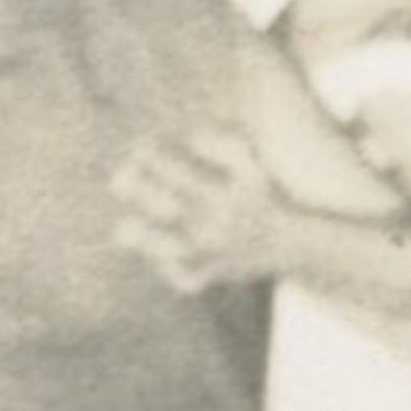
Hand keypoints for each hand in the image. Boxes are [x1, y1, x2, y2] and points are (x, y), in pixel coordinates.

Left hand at [115, 125, 281, 295]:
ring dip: (148, 240)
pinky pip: (190, 279)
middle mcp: (219, 223)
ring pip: (177, 250)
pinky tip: (152, 257)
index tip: (137, 146)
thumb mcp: (250, 162)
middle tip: (117, 178)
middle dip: (144, 194)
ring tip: (122, 229)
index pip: (183, 172)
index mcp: (224, 192)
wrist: (294, 244)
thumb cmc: (265, 194)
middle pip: (174, 209)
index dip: (156, 158)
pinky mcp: (216, 274)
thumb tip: (185, 131)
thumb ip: (218, 141)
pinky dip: (170, 271)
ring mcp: (216, 253)